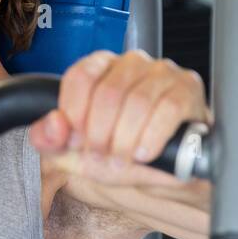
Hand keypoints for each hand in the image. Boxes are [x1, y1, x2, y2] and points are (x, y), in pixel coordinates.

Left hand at [29, 49, 210, 189]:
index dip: (75, 114)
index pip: (80, 76)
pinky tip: (143, 153)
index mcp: (100, 66)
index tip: (76, 141)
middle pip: (108, 92)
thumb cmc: (117, 154)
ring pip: (137, 102)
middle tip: (100, 156)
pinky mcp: (188, 89)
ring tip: (121, 161)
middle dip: (100, 133)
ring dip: (125, 140)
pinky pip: (168, 109)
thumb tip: (54, 124)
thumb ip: (49, 138)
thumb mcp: (72, 152)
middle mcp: (131, 63)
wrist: (159, 176)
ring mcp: (163, 73)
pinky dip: (152, 137)